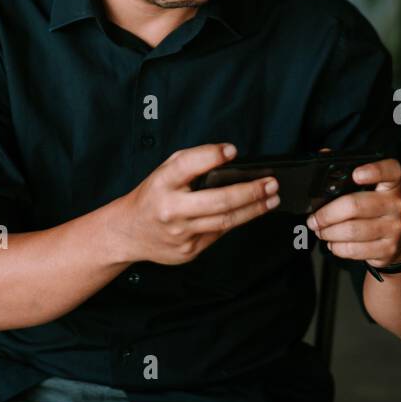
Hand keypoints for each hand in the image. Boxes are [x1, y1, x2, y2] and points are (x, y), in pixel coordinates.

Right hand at [105, 144, 280, 266]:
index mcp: (162, 183)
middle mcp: (170, 209)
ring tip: (272, 198)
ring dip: (253, 209)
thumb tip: (229, 158)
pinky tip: (251, 212)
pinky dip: (237, 222)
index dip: (211, 156)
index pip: (187, 165)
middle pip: (218, 201)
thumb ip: (192, 163)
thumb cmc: (153, 196)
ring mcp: (180, 233)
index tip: (232, 150)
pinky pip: (218, 234)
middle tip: (271, 183)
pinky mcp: (188, 251)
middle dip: (250, 191)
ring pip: (225, 221)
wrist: (128, 232)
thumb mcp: (163, 172)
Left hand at [306, 154, 400, 268]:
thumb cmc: (375, 207)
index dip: (373, 171)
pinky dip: (337, 247)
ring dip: (329, 232)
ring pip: (352, 230)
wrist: (398, 240)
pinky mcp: (388, 249)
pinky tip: (333, 243)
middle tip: (314, 219)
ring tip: (320, 231)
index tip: (355, 174)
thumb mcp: (368, 187)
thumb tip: (324, 155)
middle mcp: (396, 204)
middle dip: (327, 214)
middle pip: (356, 205)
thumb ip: (347, 171)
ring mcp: (394, 228)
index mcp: (391, 183)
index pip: (389, 171)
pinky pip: (355, 249)